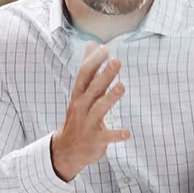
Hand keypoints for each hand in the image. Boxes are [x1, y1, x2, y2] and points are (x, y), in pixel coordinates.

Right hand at [50, 43, 130, 181]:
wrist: (66, 149)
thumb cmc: (78, 114)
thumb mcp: (80, 91)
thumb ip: (88, 67)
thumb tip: (91, 43)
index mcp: (78, 94)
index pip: (84, 75)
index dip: (94, 61)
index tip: (105, 49)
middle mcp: (81, 107)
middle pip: (93, 89)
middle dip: (105, 75)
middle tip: (117, 61)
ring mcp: (87, 124)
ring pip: (99, 109)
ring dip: (110, 98)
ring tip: (122, 87)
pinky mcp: (95, 140)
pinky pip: (106, 137)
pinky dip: (116, 135)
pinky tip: (127, 133)